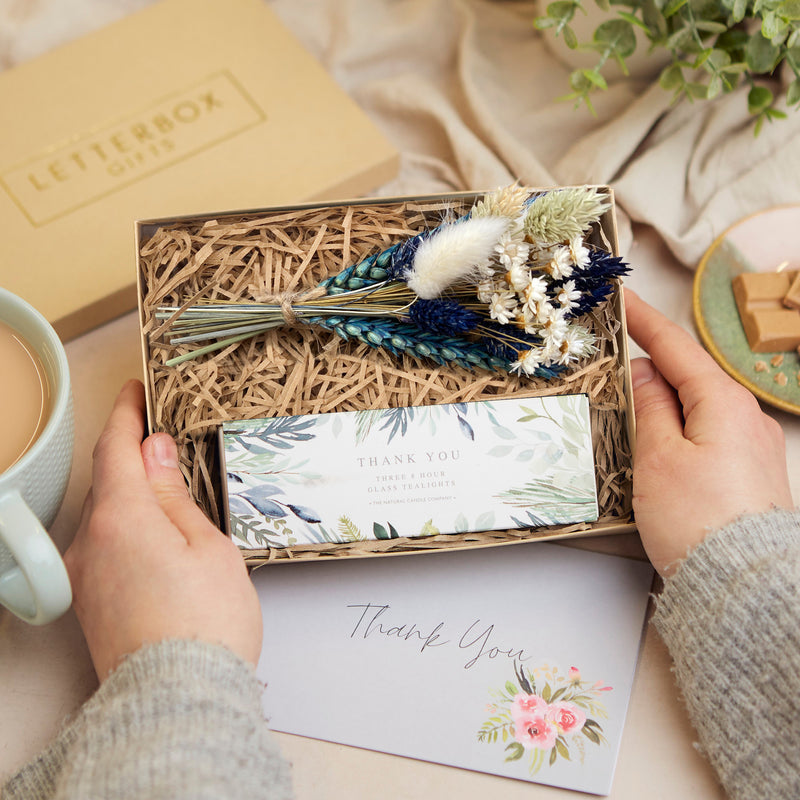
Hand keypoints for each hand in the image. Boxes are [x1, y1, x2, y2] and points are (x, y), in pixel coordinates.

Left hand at [64, 380, 261, 680]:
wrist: (178, 699)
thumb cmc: (205, 624)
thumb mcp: (206, 545)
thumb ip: (174, 494)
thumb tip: (155, 452)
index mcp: (122, 519)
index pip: (116, 449)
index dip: (125, 415)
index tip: (134, 392)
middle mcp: (90, 544)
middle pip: (109, 482)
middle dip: (134, 457)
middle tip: (165, 442)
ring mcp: (86, 576)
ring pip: (106, 515)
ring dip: (132, 495)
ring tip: (171, 495)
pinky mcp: (89, 601)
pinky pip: (104, 545)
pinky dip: (126, 528)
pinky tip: (157, 539)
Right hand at [625, 290, 793, 576]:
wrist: (743, 581)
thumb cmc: (699, 520)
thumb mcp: (658, 455)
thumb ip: (649, 406)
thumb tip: (644, 374)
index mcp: (722, 402)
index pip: (675, 347)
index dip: (645, 322)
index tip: (623, 300)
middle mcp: (743, 417)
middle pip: (687, 376)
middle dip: (649, 366)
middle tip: (611, 363)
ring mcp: (748, 445)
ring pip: (694, 407)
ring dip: (660, 403)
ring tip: (626, 410)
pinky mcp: (745, 472)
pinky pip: (704, 434)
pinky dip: (675, 429)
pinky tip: (656, 445)